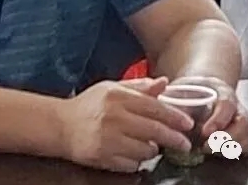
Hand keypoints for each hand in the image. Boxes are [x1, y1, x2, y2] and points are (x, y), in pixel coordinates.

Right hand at [57, 77, 193, 172]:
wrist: (60, 125)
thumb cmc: (88, 105)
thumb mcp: (112, 88)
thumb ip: (139, 87)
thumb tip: (164, 83)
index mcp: (117, 96)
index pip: (154, 107)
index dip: (174, 117)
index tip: (187, 123)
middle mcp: (114, 116)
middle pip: (155, 130)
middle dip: (174, 138)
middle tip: (184, 142)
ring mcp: (108, 138)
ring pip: (146, 150)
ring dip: (152, 149)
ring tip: (147, 144)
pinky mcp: (103, 156)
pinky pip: (132, 164)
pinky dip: (136, 161)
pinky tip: (130, 152)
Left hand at [170, 75, 247, 155]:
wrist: (204, 88)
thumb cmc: (191, 91)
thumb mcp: (181, 89)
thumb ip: (177, 101)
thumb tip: (170, 116)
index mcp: (223, 91)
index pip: (227, 105)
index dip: (218, 120)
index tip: (205, 132)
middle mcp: (238, 106)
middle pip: (244, 123)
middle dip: (228, 139)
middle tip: (207, 147)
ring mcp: (245, 121)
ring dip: (235, 148)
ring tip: (213, 152)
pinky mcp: (246, 134)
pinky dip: (244, 152)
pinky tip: (227, 154)